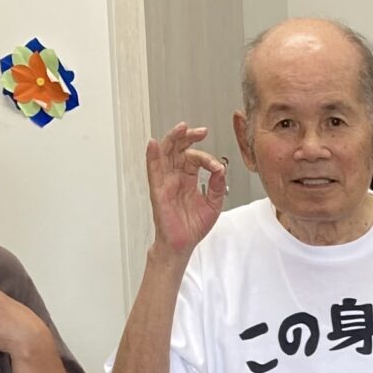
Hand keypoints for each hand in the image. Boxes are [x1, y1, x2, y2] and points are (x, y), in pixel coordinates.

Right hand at [145, 121, 225, 253]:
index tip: (216, 166)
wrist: (183, 244)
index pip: (195, 158)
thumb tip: (220, 169)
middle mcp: (176, 176)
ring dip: (172, 139)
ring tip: (181, 128)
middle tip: (200, 131)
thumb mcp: (213, 204)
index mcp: (188, 178)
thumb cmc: (193, 226)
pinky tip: (154, 145)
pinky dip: (152, 156)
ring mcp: (166, 181)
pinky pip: (153, 171)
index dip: (206, 158)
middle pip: (178, 149)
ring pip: (165, 154)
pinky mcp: (158, 190)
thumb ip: (217, 186)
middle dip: (188, 137)